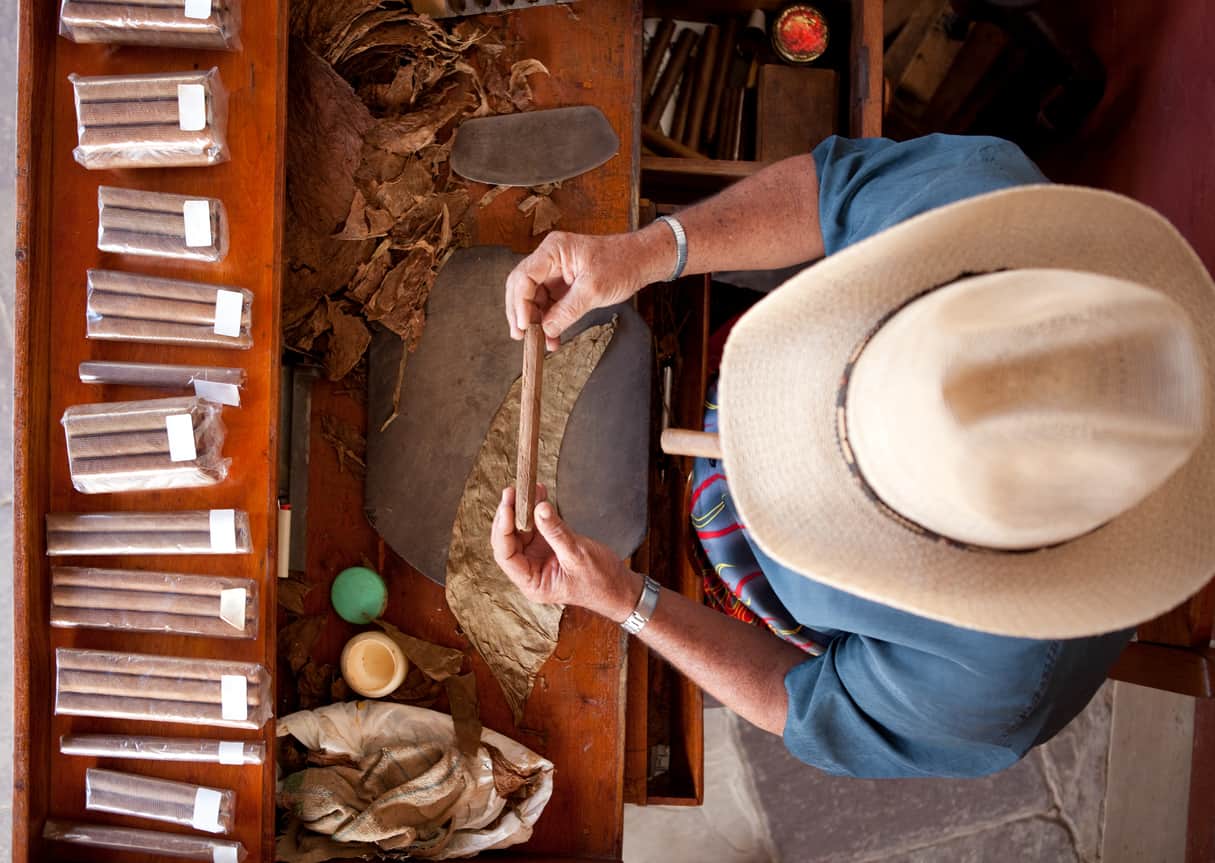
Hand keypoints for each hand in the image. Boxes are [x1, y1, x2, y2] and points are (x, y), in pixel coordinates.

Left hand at [491, 485, 643, 621]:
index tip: (507, 508)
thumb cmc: (600, 582)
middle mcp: (530, 570)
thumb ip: (556, 532)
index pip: (506, 556)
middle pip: (509, 541)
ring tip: (527, 488)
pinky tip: (539, 494)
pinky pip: (537, 526)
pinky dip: (536, 511)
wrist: (619, 587)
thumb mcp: (577, 555)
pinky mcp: (548, 547)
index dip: (503, 531)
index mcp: (532, 583)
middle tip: (512, 492)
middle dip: (509, 516)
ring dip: (522, 509)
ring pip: (521, 531)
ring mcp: (538, 558)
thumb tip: (538, 508)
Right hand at [504, 227, 672, 348]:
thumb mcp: (593, 290)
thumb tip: (546, 330)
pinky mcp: (562, 285)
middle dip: (520, 313)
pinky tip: (550, 337)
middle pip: (522, 287)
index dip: (520, 302)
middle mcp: (549, 259)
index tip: (524, 324)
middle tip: (521, 336)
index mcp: (554, 250)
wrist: (640, 261)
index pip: (524, 276)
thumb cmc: (621, 263)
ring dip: (534, 321)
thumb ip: (567, 311)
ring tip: (538, 342)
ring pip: (533, 298)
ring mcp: (554, 272)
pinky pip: (547, 304)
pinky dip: (547, 321)